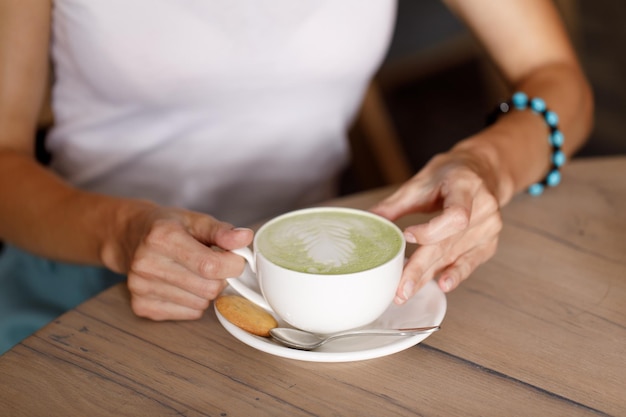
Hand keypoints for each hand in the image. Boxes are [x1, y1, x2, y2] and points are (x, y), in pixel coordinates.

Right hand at [120, 206, 252, 320]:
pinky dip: (193, 303)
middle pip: (208, 288)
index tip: (235, 259)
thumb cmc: (167, 228)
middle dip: (220, 278)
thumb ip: (222, 231)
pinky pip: (188, 314)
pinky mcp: (141, 306)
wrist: (131, 237)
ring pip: (200, 304)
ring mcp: (140, 288)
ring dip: (206, 291)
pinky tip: (182, 285)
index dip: (233, 265)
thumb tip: (244, 238)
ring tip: (193, 272)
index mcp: (162, 237)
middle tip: (213, 265)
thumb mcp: (195, 220)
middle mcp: (146, 264)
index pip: (210, 266)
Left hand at [371, 150, 502, 302]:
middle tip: (400, 288)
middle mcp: (483, 208)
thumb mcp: (421, 181)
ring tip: (407, 291)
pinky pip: (469, 263)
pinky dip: (453, 274)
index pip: (455, 216)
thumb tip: (368, 220)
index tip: (406, 236)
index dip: (430, 231)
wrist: (481, 172)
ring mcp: (489, 228)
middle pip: (449, 243)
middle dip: (421, 267)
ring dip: (429, 275)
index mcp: (466, 186)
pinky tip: (442, 284)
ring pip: (454, 257)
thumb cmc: (450, 174)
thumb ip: (395, 204)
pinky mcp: (488, 243)